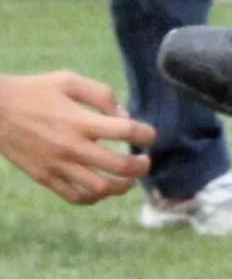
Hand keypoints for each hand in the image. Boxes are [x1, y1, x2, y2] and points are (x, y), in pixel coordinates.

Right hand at [0, 72, 153, 201]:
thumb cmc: (35, 92)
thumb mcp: (68, 80)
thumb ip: (101, 94)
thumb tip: (124, 115)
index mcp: (79, 120)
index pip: (125, 131)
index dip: (145, 134)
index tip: (148, 134)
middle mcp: (71, 146)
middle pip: (118, 166)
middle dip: (140, 166)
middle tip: (145, 162)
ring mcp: (57, 166)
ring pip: (100, 188)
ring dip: (123, 186)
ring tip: (129, 180)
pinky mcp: (45, 178)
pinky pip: (76, 197)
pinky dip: (95, 197)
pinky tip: (103, 188)